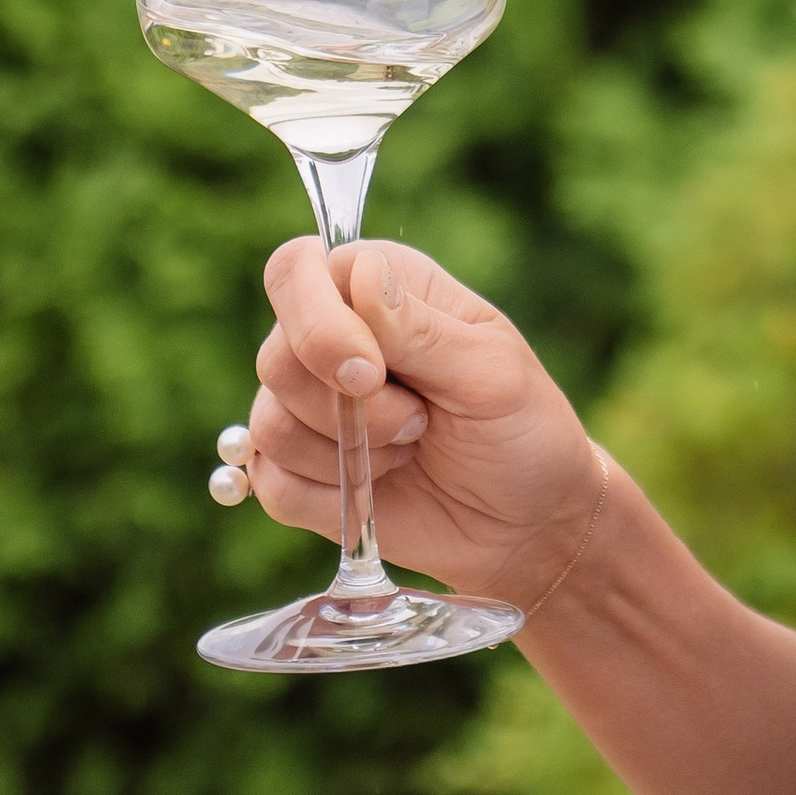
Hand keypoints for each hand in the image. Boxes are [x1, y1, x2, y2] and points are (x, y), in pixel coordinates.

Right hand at [246, 235, 604, 614]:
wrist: (526, 523)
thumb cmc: (521, 429)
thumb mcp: (491, 374)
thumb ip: (420, 329)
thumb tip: (359, 275)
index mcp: (377, 286)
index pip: (297, 271)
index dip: (318, 324)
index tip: (371, 374)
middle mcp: (332, 336)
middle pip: (275, 356)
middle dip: (347, 408)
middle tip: (420, 422)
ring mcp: (309, 407)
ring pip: (269, 424)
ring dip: (348, 454)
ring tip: (409, 449)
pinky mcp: (298, 473)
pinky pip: (271, 483)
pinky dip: (329, 497)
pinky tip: (379, 490)